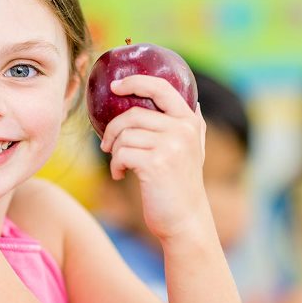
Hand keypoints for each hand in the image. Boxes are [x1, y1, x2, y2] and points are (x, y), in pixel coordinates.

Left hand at [99, 75, 208, 240]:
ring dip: (115, 152)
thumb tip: (195, 102)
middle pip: (132, 115)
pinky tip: (120, 176)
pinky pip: (122, 153)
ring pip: (125, 135)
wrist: (186, 221)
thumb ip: (194, 127)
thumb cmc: (183, 187)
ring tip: (120, 166)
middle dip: (113, 130)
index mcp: (189, 122)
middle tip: (106, 145)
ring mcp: (170, 146)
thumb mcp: (194, 152)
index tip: (116, 86)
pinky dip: (116, 165)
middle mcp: (182, 130)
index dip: (136, 82)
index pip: (161, 88)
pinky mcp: (155, 164)